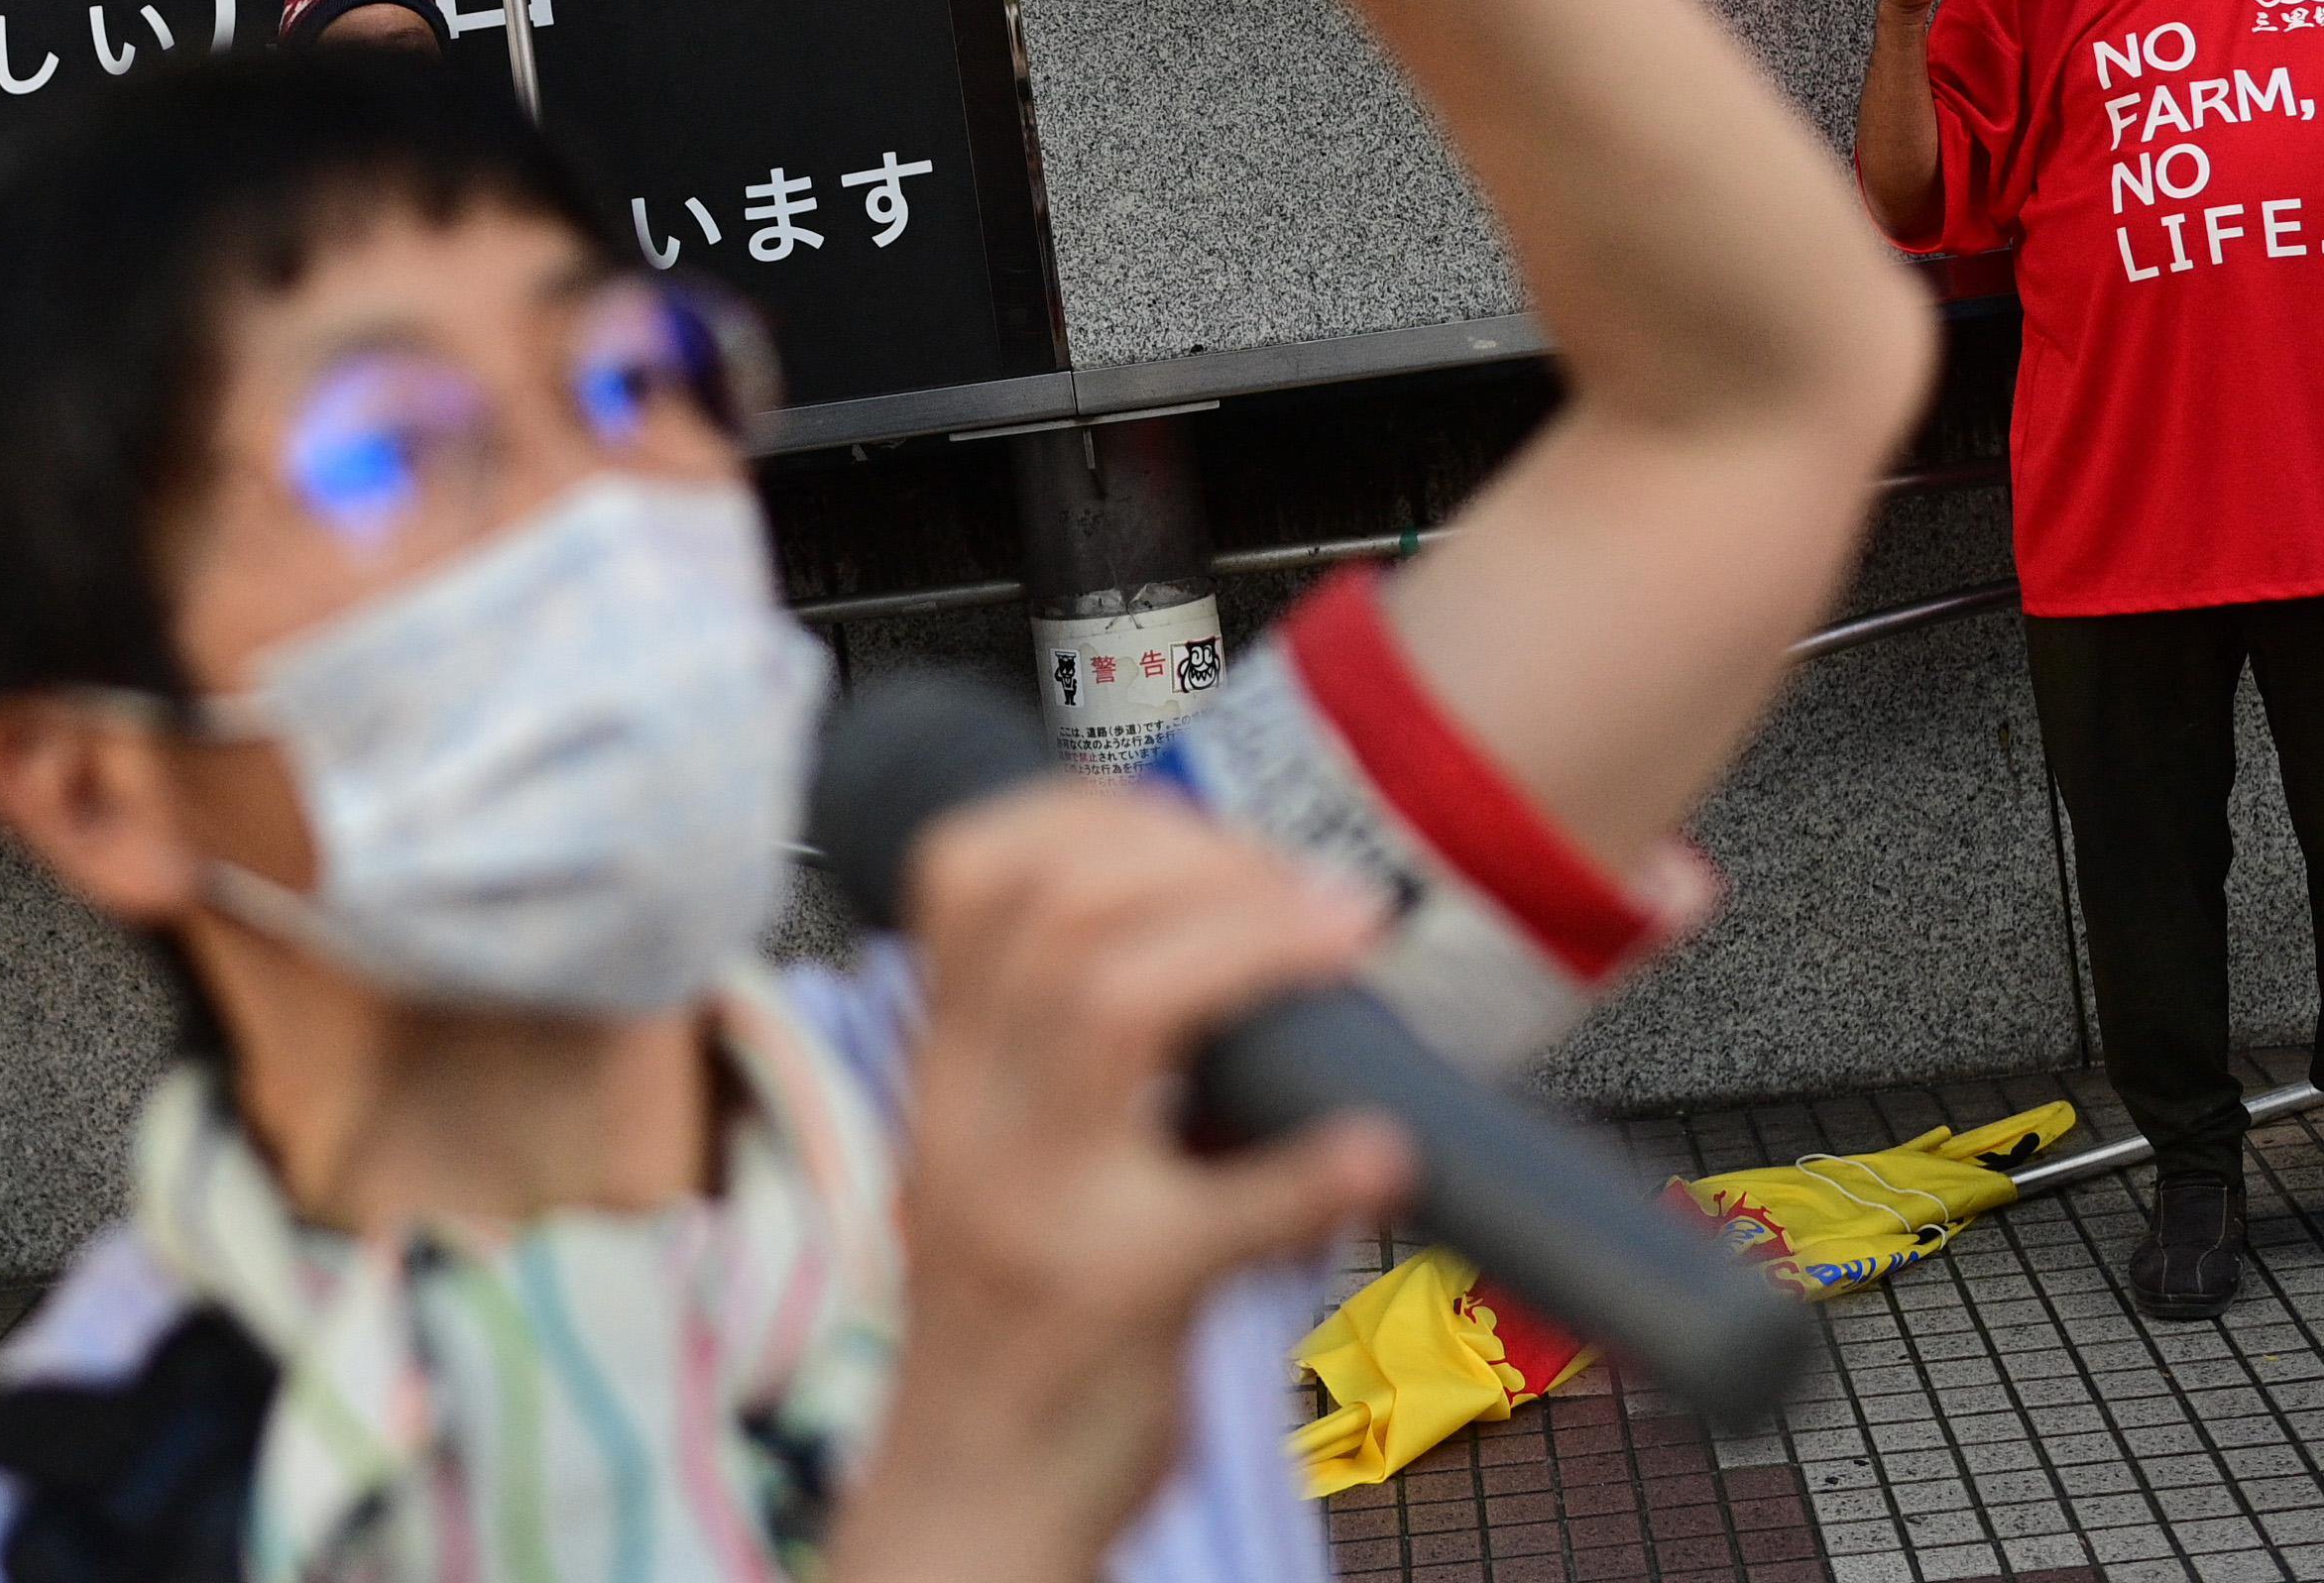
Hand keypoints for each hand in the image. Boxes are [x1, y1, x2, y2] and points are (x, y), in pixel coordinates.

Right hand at [835, 781, 1414, 1582]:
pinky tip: (1377, 1145)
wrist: (969, 1512)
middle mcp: (971, 1120)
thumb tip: (1230, 933)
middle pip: (1055, 912)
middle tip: (1312, 889)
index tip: (1202, 823)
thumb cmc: (1013, 1334)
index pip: (970, 871)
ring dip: (1250, 946)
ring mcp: (1033, 1206)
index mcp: (946, 1073)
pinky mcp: (1114, 1301)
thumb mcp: (1007, 1162)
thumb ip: (1073, 1056)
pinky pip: (1220, 1212)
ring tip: (1343, 941)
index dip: (1094, 810)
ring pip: (1113, 1004)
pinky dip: (1312, 1168)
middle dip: (1200, 861)